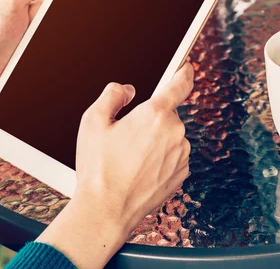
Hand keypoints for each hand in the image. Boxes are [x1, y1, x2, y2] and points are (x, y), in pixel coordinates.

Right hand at [37, 63, 193, 268]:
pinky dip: (161, 158)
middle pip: (167, 115)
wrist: (106, 210)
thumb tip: (126, 90)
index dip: (184, 72)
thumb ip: (112, 95)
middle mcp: (175, 132)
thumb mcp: (93, 121)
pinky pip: (174, 156)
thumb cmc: (98, 168)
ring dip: (156, 141)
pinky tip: (140, 170)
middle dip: (151, 120)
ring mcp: (181, 154)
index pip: (180, 84)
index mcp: (155, 114)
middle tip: (127, 137)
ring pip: (171, 136)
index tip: (186, 68)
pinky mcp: (182, 173)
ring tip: (131, 159)